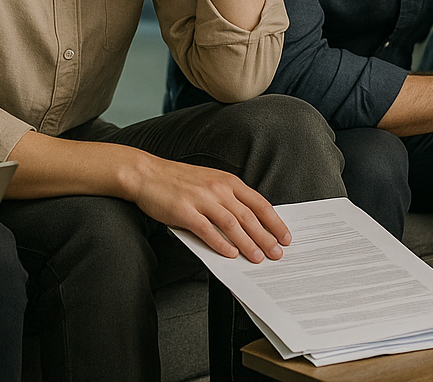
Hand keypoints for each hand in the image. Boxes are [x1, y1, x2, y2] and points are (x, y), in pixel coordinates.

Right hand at [129, 153, 290, 262]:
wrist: (146, 173)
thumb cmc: (178, 180)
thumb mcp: (209, 181)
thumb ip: (229, 197)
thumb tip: (250, 221)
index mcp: (227, 180)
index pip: (259, 203)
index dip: (274, 222)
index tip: (285, 237)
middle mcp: (217, 188)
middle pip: (249, 216)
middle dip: (266, 238)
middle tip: (277, 254)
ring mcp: (201, 199)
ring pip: (232, 224)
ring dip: (248, 244)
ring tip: (258, 258)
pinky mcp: (184, 211)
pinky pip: (207, 230)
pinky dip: (221, 244)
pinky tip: (230, 255)